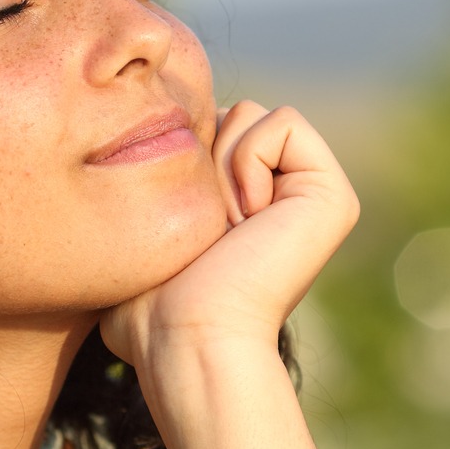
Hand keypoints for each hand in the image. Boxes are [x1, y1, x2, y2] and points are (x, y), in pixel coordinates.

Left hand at [100, 102, 358, 376]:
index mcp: (252, 204)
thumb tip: (116, 187)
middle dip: (200, 160)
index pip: (205, 128)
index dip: (178, 161)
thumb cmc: (151, 307)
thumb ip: (147, 202)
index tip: (185, 228)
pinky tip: (248, 220)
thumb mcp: (141, 239)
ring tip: (226, 231)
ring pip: (252, 113)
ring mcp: (316, 195)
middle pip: (229, 113)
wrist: (186, 336)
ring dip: (220, 169)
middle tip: (207, 230)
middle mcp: (289, 196)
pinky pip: (284, 123)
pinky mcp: (333, 195)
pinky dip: (249, 163)